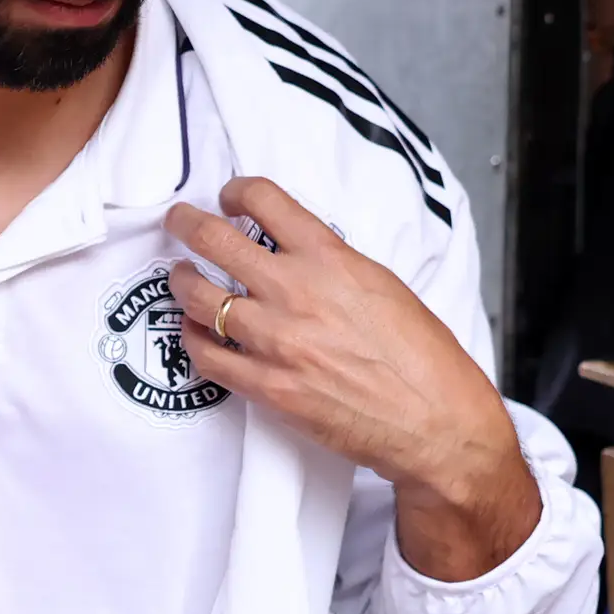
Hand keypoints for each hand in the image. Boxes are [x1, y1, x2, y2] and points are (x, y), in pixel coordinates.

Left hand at [167, 178, 542, 581]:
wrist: (433, 421)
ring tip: (181, 277)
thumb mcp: (382, 286)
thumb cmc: (422, 358)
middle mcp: (296, 291)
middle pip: (215, 239)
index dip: (236, 191)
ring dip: (182, 281)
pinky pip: (205, 354)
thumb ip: (333, 266)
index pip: (264, 199)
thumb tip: (299, 257)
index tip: (229, 198)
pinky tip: (194, 331)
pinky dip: (192, 338)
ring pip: (199, 296)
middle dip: (187, 224)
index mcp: (330, 258)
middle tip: (179, 222)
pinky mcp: (266, 386)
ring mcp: (275, 340)